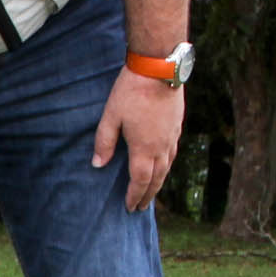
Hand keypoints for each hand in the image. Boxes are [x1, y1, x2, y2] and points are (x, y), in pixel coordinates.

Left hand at [93, 69, 185, 211]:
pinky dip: (166, 165)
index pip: (140, 180)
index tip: (130, 207)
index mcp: (144, 147)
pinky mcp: (177, 125)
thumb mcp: (111, 116)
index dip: (134, 195)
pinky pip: (173, 152)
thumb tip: (97, 165)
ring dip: (159, 182)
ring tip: (151, 191)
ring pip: (167, 167)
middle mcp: (161, 146)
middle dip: (148, 195)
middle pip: (157, 178)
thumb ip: (104, 142)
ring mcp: (172, 136)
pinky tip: (163, 164)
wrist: (159, 68)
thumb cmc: (131, 91)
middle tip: (140, 207)